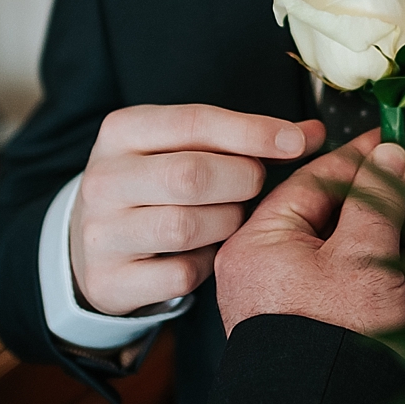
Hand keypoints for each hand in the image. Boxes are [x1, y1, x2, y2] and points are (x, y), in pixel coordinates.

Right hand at [71, 105, 325, 315]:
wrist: (92, 246)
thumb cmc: (156, 187)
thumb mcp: (183, 149)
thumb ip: (243, 139)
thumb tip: (312, 134)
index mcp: (122, 132)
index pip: (195, 122)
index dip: (253, 132)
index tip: (298, 142)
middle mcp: (103, 180)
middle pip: (192, 175)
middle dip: (241, 181)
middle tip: (253, 186)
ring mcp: (101, 233)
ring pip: (187, 228)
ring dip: (226, 224)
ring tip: (226, 218)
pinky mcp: (109, 281)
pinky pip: (181, 274)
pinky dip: (204, 266)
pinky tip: (201, 254)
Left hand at [213, 134, 404, 335]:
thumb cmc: (331, 343)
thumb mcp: (362, 255)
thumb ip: (377, 199)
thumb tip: (388, 157)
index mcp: (256, 243)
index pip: (311, 180)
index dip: (358, 157)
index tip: (390, 141)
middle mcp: (260, 268)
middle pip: (326, 211)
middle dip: (379, 198)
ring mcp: (282, 297)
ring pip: (338, 244)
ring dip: (383, 229)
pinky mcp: (306, 320)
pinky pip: (340, 275)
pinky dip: (375, 261)